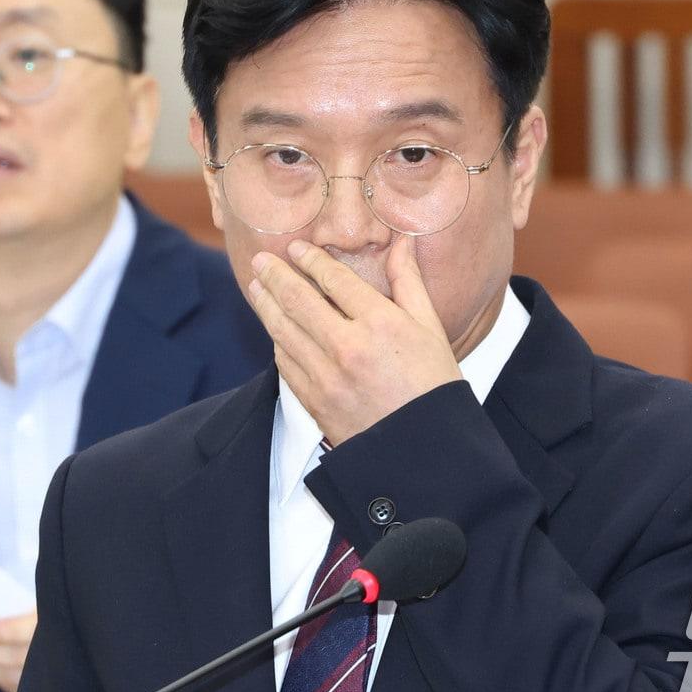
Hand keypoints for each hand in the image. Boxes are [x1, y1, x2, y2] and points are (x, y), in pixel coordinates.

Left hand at [247, 235, 461, 444]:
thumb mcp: (430, 328)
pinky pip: (286, 364)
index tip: (296, 247)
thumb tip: (402, 242)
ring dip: (266, 305)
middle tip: (261, 259)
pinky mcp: (315, 402)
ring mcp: (327, 377)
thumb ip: (409, 282)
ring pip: (284, 331)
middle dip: (276, 275)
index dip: (311, 259)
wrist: (426, 449)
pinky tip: (275, 329)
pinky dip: (278, 342)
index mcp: (381, 324)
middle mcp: (348, 348)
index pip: (334, 280)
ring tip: (256, 287)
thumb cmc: (435, 385)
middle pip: (299, 300)